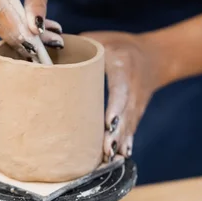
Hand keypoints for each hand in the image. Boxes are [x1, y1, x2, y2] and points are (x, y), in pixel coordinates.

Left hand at [81, 31, 166, 160]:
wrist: (154, 55)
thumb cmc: (121, 46)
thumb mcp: (103, 40)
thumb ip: (81, 49)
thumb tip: (47, 54)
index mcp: (124, 65)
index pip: (121, 88)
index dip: (116, 106)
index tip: (108, 123)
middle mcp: (133, 86)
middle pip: (127, 112)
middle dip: (117, 132)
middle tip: (106, 150)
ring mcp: (137, 102)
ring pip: (129, 125)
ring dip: (120, 142)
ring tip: (108, 160)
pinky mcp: (136, 112)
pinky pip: (131, 129)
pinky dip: (125, 143)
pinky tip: (118, 159)